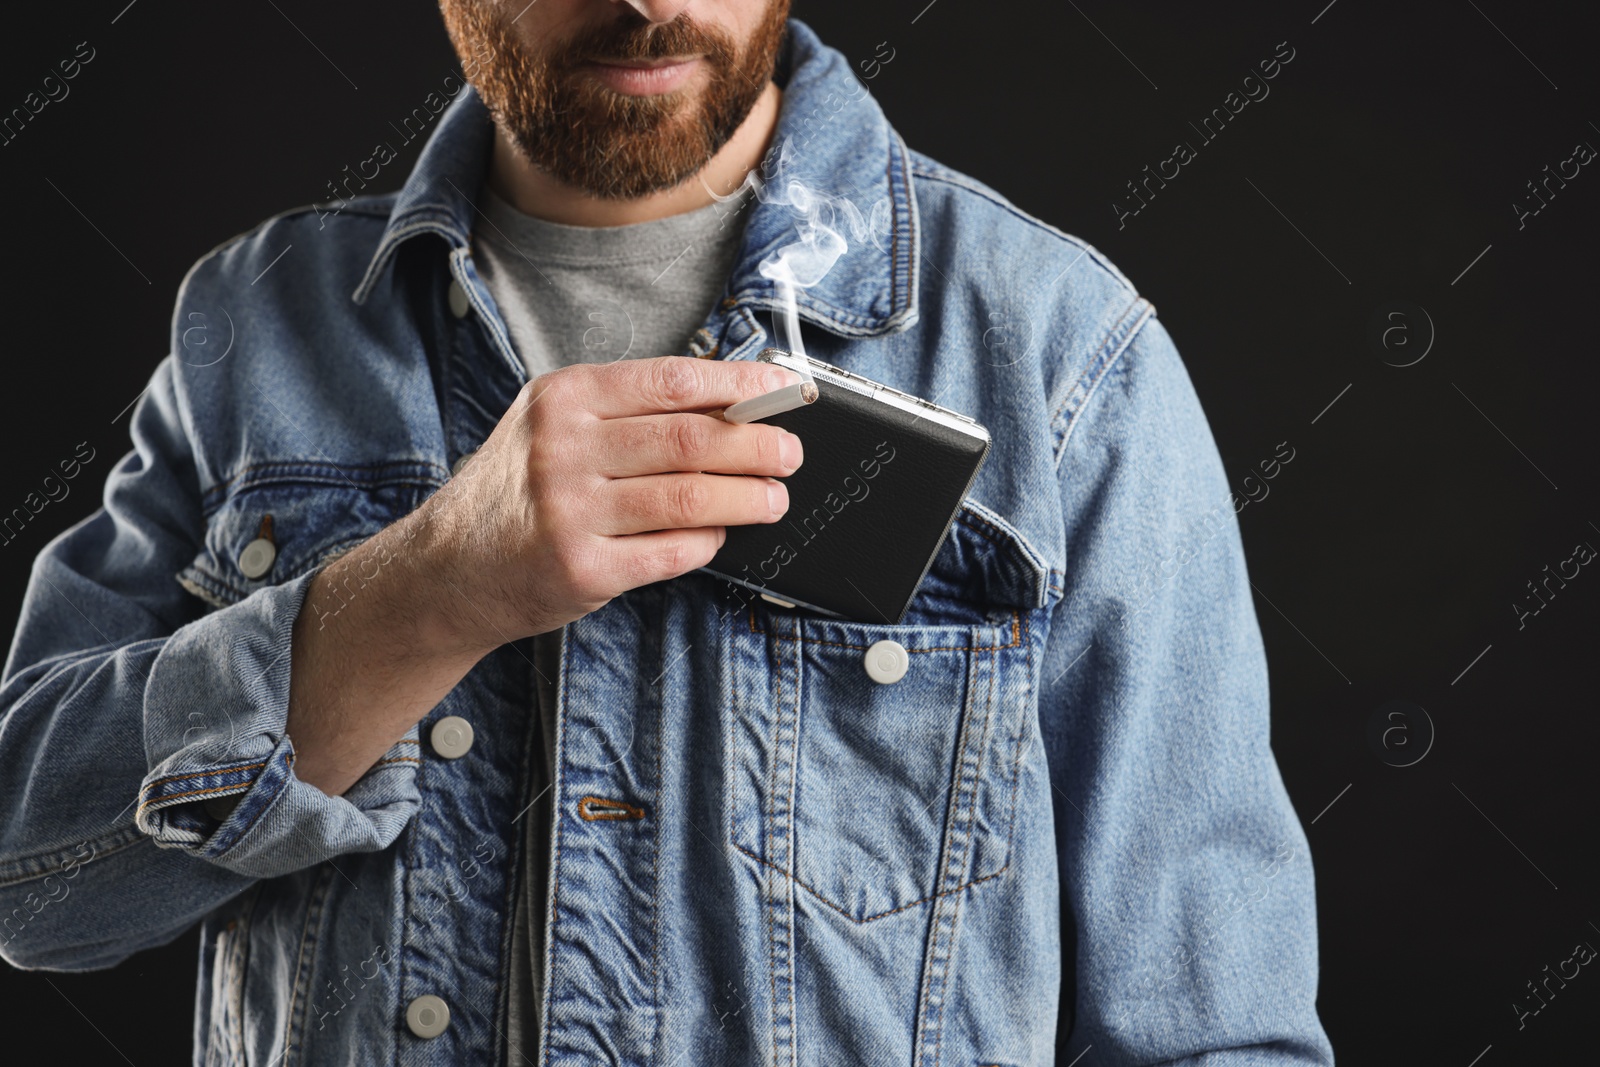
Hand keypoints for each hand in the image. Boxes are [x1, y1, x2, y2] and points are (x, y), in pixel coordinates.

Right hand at [412, 356, 804, 655]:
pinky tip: (721, 536)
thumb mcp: (551, 426)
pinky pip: (670, 552)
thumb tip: (728, 402)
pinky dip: (708, 543)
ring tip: (774, 498)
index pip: (673, 380)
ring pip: (689, 497)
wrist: (447, 568)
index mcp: (566, 399)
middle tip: (790, 452)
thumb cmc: (515, 491)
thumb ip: (626, 411)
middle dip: (757, 446)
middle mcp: (564, 449)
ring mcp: (570, 511)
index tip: (783, 390)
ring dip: (747, 498)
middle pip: (690, 439)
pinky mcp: (581, 568)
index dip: (740, 384)